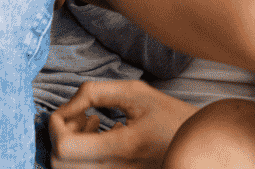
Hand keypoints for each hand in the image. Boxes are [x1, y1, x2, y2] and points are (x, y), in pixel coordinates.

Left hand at [49, 80, 198, 168]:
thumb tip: (68, 106)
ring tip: (91, 123)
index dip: (54, 126)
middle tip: (79, 116)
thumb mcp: (136, 93)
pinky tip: (99, 135)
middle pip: (59, 164)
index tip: (66, 110)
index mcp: (122, 147)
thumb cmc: (172, 116)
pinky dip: (80, 156)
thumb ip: (95, 92)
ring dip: (69, 146)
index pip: (64, 148)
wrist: (200, 146)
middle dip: (59, 136)